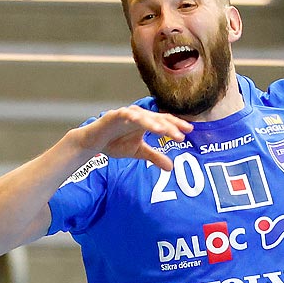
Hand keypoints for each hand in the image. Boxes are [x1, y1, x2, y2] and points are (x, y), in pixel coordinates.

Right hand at [73, 105, 192, 172]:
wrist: (93, 143)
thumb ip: (155, 157)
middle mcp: (139, 116)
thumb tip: (171, 168)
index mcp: (146, 122)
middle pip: (157, 118)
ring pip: (144, 117)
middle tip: (181, 135)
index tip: (190, 131)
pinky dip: (133, 117)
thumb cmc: (115, 143)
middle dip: (170, 127)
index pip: (164, 121)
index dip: (176, 125)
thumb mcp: (138, 152)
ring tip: (163, 131)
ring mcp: (127, 114)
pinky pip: (125, 115)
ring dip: (154, 123)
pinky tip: (139, 121)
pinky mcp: (114, 115)